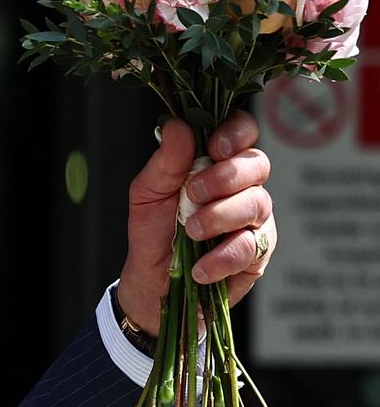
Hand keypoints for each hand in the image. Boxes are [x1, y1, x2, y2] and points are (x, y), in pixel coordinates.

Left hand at [116, 111, 275, 335]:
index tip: (214, 147)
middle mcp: (242, 187)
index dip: (236, 133)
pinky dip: (222, 257)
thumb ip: (165, 161)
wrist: (152, 281)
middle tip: (194, 194)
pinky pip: (251, 247)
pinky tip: (200, 267)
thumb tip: (177, 125)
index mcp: (216, 163)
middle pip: (258, 163)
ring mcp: (254, 218)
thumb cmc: (153, 231)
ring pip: (257, 204)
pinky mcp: (257, 252)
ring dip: (220, 216)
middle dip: (226, 176)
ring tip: (191, 231)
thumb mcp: (147, 193)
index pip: (243, 132)